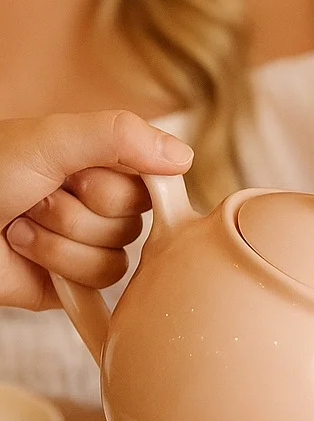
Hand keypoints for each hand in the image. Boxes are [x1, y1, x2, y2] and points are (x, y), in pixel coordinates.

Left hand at [0, 110, 192, 309]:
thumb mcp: (53, 138)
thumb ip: (120, 135)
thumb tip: (185, 157)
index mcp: (100, 167)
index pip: (149, 183)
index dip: (112, 185)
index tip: (75, 174)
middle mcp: (98, 207)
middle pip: (131, 223)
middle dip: (77, 212)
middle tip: (37, 197)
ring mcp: (86, 246)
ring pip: (114, 258)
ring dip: (59, 239)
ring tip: (22, 223)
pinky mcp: (73, 285)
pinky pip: (98, 284)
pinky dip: (56, 264)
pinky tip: (25, 250)